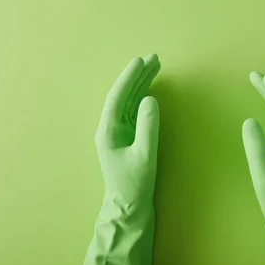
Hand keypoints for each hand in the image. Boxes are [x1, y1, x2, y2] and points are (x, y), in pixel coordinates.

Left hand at [83, 54, 160, 264]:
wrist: (128, 207)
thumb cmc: (135, 184)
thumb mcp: (145, 156)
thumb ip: (148, 126)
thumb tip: (150, 99)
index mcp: (108, 130)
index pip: (118, 96)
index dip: (129, 77)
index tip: (140, 60)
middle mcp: (109, 127)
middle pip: (123, 94)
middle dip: (138, 75)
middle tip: (154, 58)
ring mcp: (117, 131)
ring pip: (129, 100)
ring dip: (141, 83)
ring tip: (155, 66)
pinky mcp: (126, 136)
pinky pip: (133, 110)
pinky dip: (142, 96)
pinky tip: (150, 87)